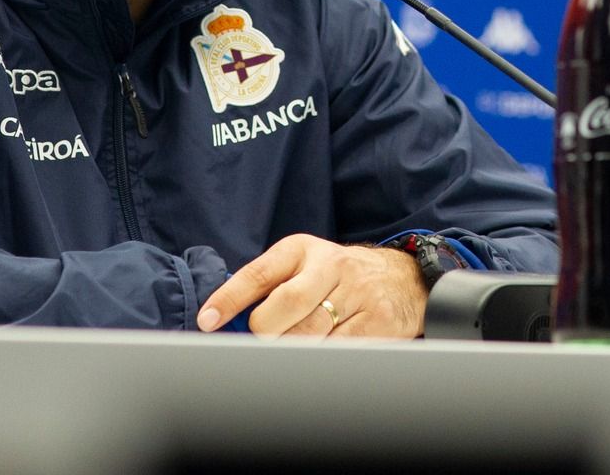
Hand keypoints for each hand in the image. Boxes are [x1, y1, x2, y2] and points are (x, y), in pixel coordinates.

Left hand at [196, 233, 425, 338]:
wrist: (402, 277)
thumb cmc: (336, 277)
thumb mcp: (302, 265)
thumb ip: (266, 287)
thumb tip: (225, 321)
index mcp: (302, 250)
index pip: (258, 273)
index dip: (229, 299)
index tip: (207, 321)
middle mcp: (331, 266)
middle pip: (284, 306)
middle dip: (265, 331)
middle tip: (263, 340)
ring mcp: (357, 294)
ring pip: (310, 334)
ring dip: (292, 349)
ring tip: (289, 350)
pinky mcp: (378, 321)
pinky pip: (339, 350)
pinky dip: (322, 359)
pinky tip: (319, 356)